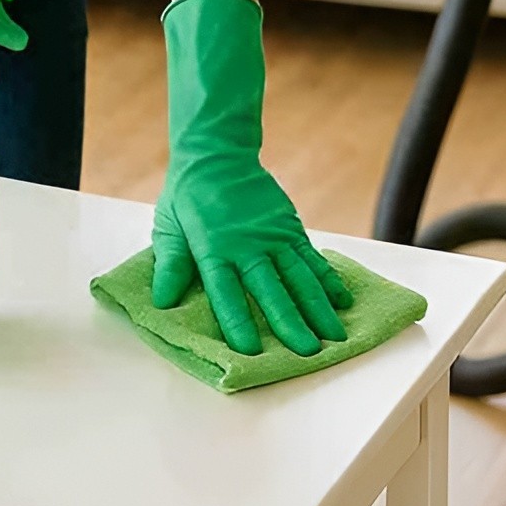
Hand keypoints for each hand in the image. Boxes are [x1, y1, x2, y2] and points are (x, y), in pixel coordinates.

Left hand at [155, 0, 352, 354]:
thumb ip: (170, 264)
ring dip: (318, 307)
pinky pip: (311, 256)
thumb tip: (162, 301)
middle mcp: (247, 245)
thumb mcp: (168, 226)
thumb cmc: (188, 196)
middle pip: (271, 289)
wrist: (218, 152)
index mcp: (213, 248)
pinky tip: (343, 300)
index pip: (226, 291)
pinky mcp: (289, 225)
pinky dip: (328, 278)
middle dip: (291, 323)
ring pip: (300, 275)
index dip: (238, 320)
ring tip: (335, 336)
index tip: (251, 350)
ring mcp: (273, 234)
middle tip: (308, 353)